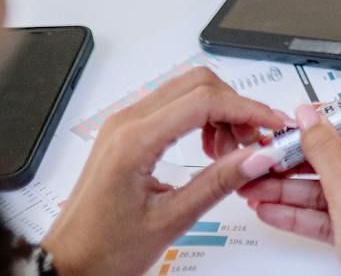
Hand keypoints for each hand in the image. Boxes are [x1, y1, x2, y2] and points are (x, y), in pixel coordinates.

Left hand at [42, 69, 291, 275]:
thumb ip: (219, 182)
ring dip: (219, 111)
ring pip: (186, 91)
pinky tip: (209, 150)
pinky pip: (172, 107)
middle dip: (235, 106)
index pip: (204, 101)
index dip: (247, 109)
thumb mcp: (171, 221)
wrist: (68, 266)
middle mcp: (126, 123)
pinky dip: (200, 119)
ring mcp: (123, 126)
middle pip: (197, 83)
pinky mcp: (125, 134)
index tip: (272, 125)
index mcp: (134, 142)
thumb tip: (259, 156)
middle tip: (256, 140)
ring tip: (232, 151)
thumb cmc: (104, 251)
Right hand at [235, 103, 340, 275]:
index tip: (315, 112)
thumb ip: (326, 151)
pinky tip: (270, 210)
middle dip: (302, 160)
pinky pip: (327, 216)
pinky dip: (299, 214)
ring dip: (291, 189)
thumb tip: (310, 117)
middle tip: (272, 154)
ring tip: (257, 184)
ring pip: (329, 190)